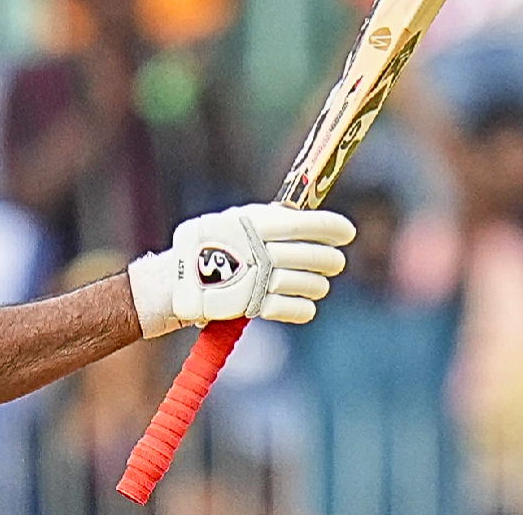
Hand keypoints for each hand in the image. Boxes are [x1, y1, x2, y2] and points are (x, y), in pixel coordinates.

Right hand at [126, 203, 353, 337]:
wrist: (175, 282)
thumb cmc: (205, 246)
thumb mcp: (230, 221)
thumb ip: (264, 219)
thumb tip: (298, 214)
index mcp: (253, 224)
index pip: (302, 223)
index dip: (330, 227)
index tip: (348, 232)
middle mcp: (259, 250)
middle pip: (312, 256)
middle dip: (330, 259)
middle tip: (335, 262)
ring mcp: (257, 279)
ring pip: (309, 283)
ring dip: (318, 285)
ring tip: (318, 284)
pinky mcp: (254, 306)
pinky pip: (294, 308)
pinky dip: (304, 308)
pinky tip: (305, 305)